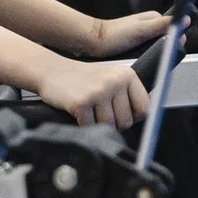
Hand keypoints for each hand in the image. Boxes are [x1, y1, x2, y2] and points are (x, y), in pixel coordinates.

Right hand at [36, 60, 150, 129]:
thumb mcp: (110, 78)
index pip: (144, 108)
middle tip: (99, 111)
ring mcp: (98, 92)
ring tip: (88, 110)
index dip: (132, 116)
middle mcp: (115, 81)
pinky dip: (83, 124)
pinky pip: (90, 127)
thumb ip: (128, 94)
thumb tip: (145, 117)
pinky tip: (78, 112)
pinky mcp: (82, 102)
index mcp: (127, 75)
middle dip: (112, 122)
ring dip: (97, 124)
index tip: (120, 113)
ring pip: (109, 126)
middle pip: (126, 122)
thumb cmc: (82, 78)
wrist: (52, 71)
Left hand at [79, 9, 173, 58]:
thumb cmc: (114, 35)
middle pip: (167, 41)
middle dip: (164, 50)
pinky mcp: (136, 47)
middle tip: (155, 56)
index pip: (175, 29)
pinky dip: (145, 59)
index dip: (176, 40)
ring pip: (157, 49)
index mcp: (154, 19)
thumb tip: (185, 19)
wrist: (93, 43)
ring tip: (145, 59)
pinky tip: (140, 62)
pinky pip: (146, 55)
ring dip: (154, 56)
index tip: (170, 48)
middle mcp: (150, 27)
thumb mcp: (142, 30)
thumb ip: (163, 25)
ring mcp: (143, 37)